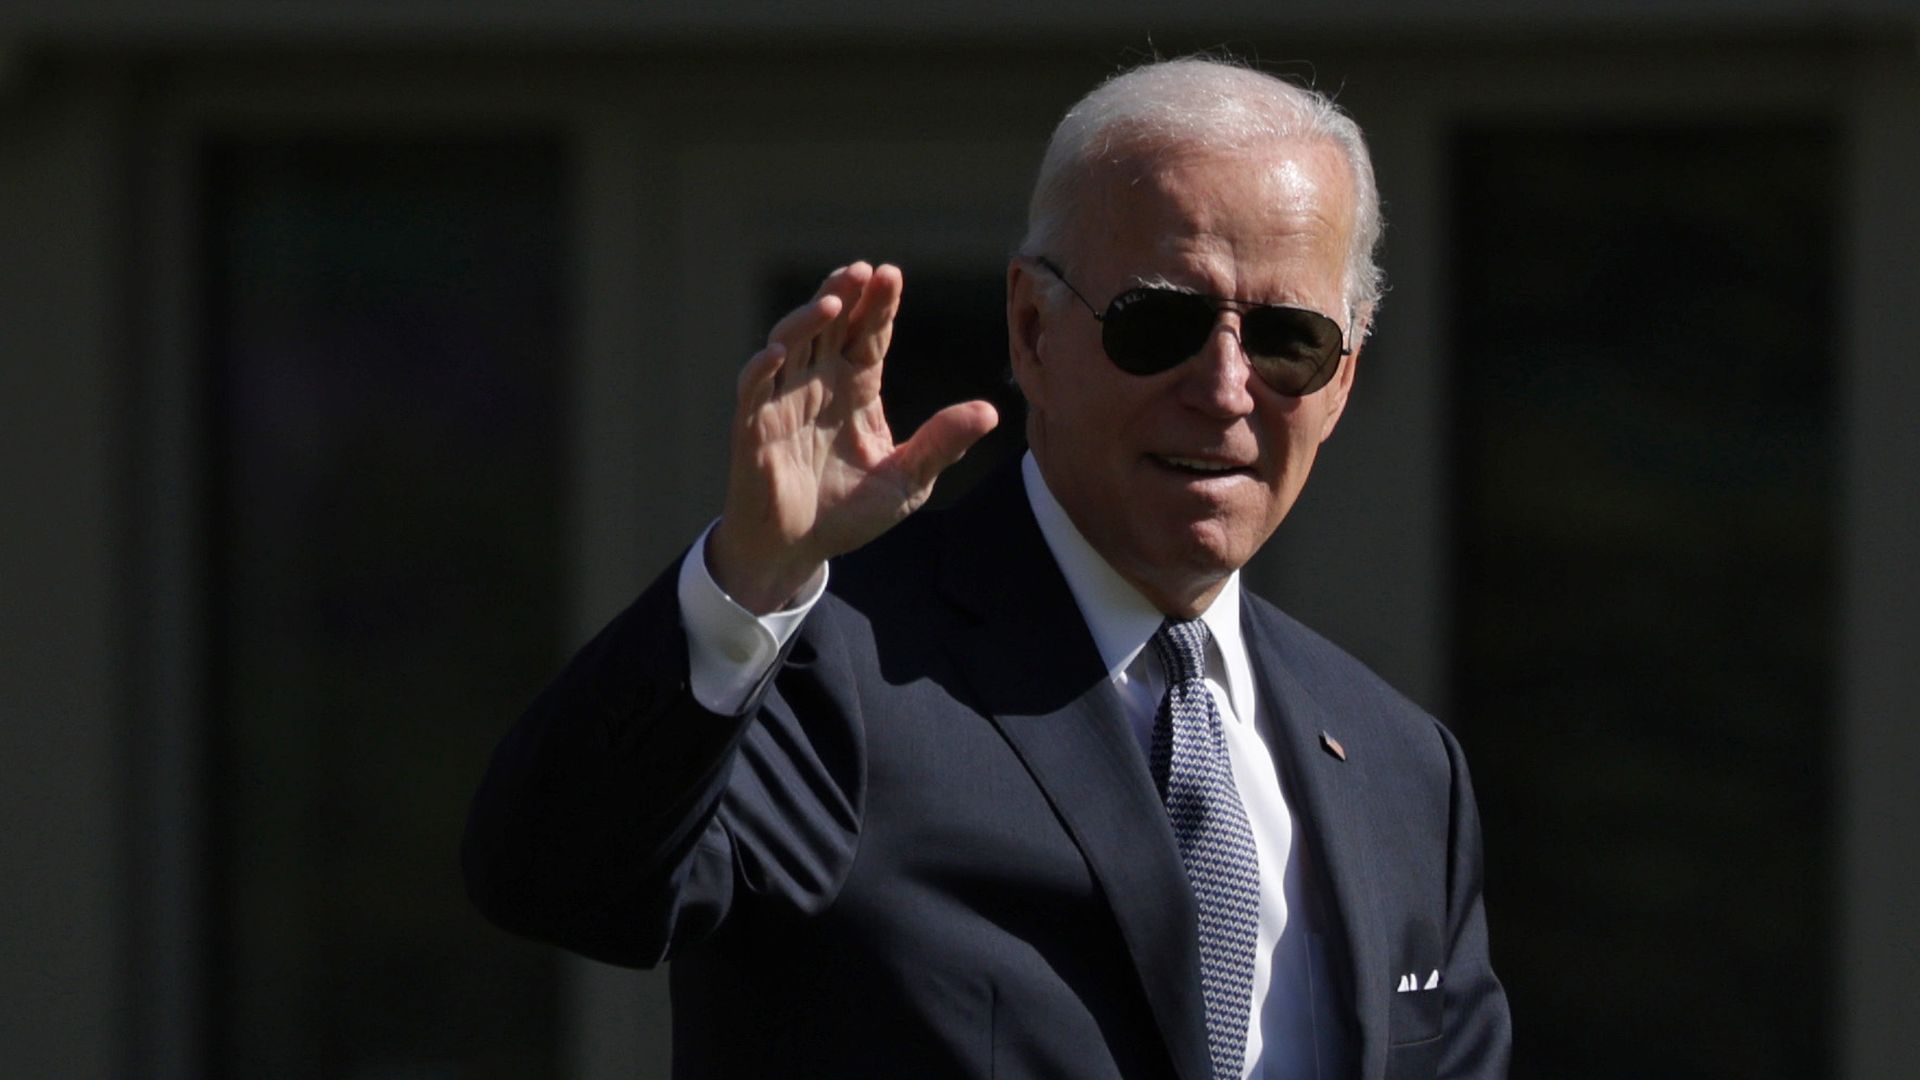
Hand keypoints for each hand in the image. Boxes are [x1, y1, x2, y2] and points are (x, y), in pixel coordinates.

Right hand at [708, 262, 998, 613]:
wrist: (798, 551)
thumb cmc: (848, 513)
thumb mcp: (908, 480)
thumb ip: (941, 443)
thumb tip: (990, 411)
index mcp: (856, 388)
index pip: (869, 335)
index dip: (880, 306)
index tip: (892, 275)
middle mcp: (818, 383)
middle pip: (830, 326)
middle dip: (844, 295)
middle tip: (863, 270)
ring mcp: (783, 400)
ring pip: (789, 343)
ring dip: (806, 320)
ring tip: (832, 303)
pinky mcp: (752, 426)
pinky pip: (752, 389)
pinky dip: (761, 368)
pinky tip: (777, 353)